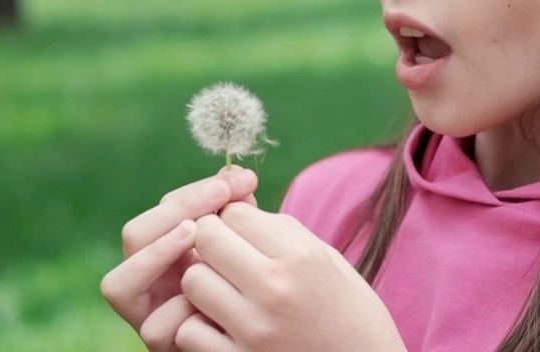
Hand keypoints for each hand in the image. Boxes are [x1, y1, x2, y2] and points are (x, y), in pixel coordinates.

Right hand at [101, 166, 258, 351]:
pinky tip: (205, 293)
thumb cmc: (260, 287)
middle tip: (222, 194)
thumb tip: (240, 177)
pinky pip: (154, 328)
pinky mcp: (164, 345)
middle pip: (135, 235)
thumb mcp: (249, 245)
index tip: (242, 179)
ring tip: (192, 232)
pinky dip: (178, 310)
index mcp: (170, 248)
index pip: (166, 208)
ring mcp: (151, 313)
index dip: (197, 190)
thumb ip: (240, 216)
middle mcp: (152, 279)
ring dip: (157, 253)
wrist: (272, 338)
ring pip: (118, 284)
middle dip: (177, 208)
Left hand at [173, 203, 406, 351]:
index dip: (233, 220)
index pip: (234, 214)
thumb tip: (236, 209)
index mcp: (302, 258)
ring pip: (192, 281)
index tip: (241, 235)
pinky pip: (189, 330)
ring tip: (222, 291)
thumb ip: (282, 233)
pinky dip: (197, 326)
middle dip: (209, 242)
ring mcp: (254, 329)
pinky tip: (219, 326)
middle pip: (206, 239)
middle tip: (224, 257)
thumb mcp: (329, 261)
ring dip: (201, 282)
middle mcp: (275, 289)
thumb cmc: (351, 314)